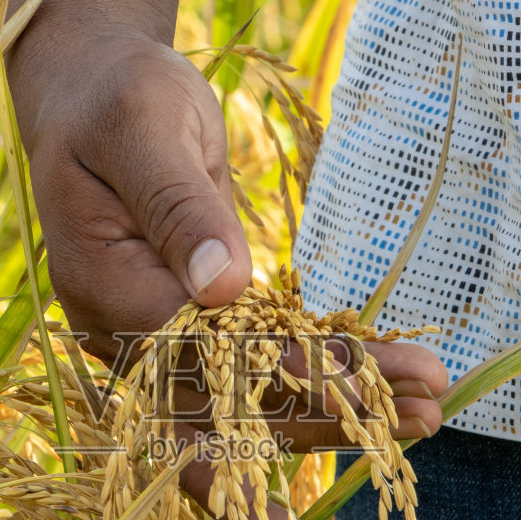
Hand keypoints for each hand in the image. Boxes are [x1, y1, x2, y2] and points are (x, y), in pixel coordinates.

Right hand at [12, 22, 447, 519]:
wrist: (95, 95)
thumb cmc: (119, 100)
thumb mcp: (146, 128)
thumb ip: (178, 208)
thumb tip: (222, 287)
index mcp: (100, 285)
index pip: (201, 351)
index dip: (284, 373)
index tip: (363, 387)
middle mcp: (122, 335)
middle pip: (223, 406)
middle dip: (322, 422)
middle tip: (419, 424)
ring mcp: (155, 344)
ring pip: (243, 409)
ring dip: (333, 421)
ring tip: (425, 419)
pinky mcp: (192, 335)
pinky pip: (251, 382)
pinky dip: (314, 395)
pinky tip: (382, 408)